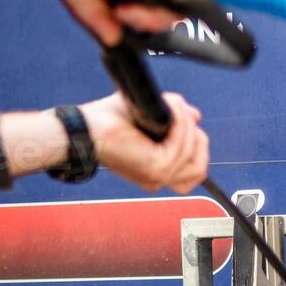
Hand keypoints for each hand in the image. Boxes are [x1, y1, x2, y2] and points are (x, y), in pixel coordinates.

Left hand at [81, 91, 208, 193]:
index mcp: (155, 171)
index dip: (196, 145)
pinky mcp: (158, 167)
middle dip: (197, 136)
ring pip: (195, 155)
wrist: (86, 128)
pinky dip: (181, 124)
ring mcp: (160, 176)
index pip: (194, 171)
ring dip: (188, 125)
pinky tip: (171, 110)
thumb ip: (172, 118)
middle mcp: (158, 178)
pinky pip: (183, 145)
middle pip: (200, 167)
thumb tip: (195, 116)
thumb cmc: (107, 122)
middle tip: (182, 113)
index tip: (188, 122)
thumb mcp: (147, 116)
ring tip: (175, 106)